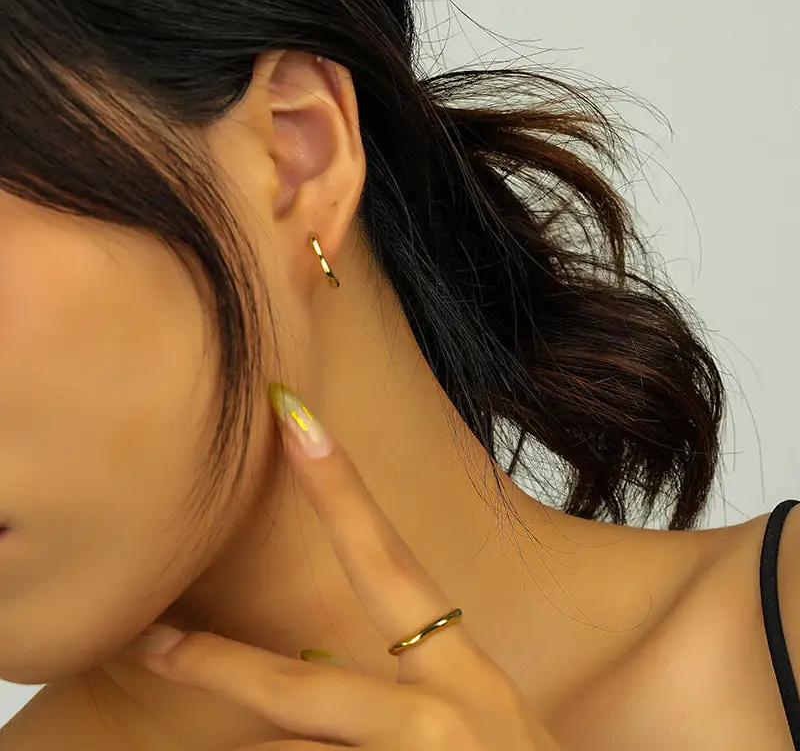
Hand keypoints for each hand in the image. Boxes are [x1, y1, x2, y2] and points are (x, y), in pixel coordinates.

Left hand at [136, 384, 562, 749]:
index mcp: (470, 675)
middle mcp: (446, 720)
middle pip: (302, 691)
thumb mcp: (478, 721)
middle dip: (219, 665)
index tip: (291, 416)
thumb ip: (406, 689)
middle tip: (153, 643)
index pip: (389, 561)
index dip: (338, 486)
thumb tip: (309, 663)